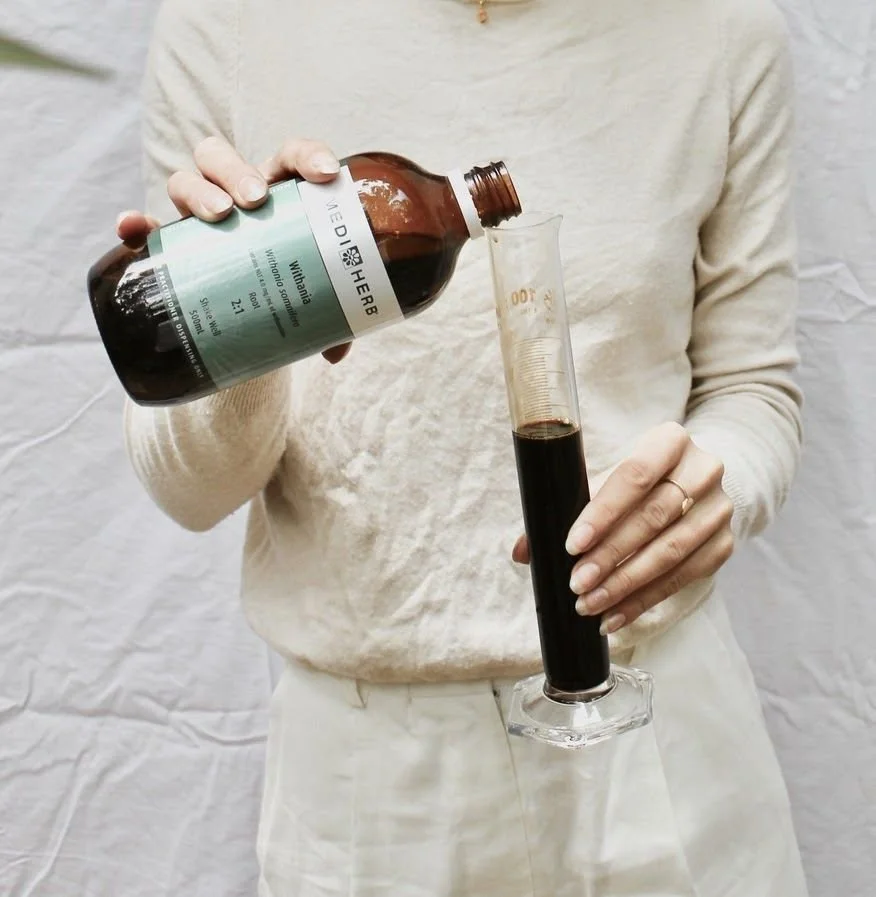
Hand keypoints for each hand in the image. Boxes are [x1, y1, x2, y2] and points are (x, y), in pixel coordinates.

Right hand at [115, 135, 350, 364]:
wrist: (253, 325)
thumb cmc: (289, 296)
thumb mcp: (312, 303)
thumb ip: (329, 322)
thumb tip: (335, 353)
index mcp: (279, 196)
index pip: (290, 158)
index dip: (307, 156)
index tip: (326, 176)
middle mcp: (236, 198)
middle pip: (224, 159)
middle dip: (237, 171)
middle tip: (255, 201)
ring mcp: (199, 218)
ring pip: (188, 180)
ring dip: (199, 191)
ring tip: (219, 216)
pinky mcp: (171, 247)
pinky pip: (145, 228)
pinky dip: (136, 224)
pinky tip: (133, 228)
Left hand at [512, 422, 733, 634]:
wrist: (693, 482)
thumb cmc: (635, 480)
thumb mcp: (604, 478)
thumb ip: (565, 506)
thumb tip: (522, 550)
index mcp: (670, 440)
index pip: (634, 475)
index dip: (603, 512)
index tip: (572, 544)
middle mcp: (703, 470)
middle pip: (652, 518)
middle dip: (610, 555)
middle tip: (576, 583)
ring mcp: (719, 509)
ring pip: (671, 552)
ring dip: (625, 584)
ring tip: (589, 604)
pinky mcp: (724, 544)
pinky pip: (683, 578)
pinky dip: (644, 600)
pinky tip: (614, 616)